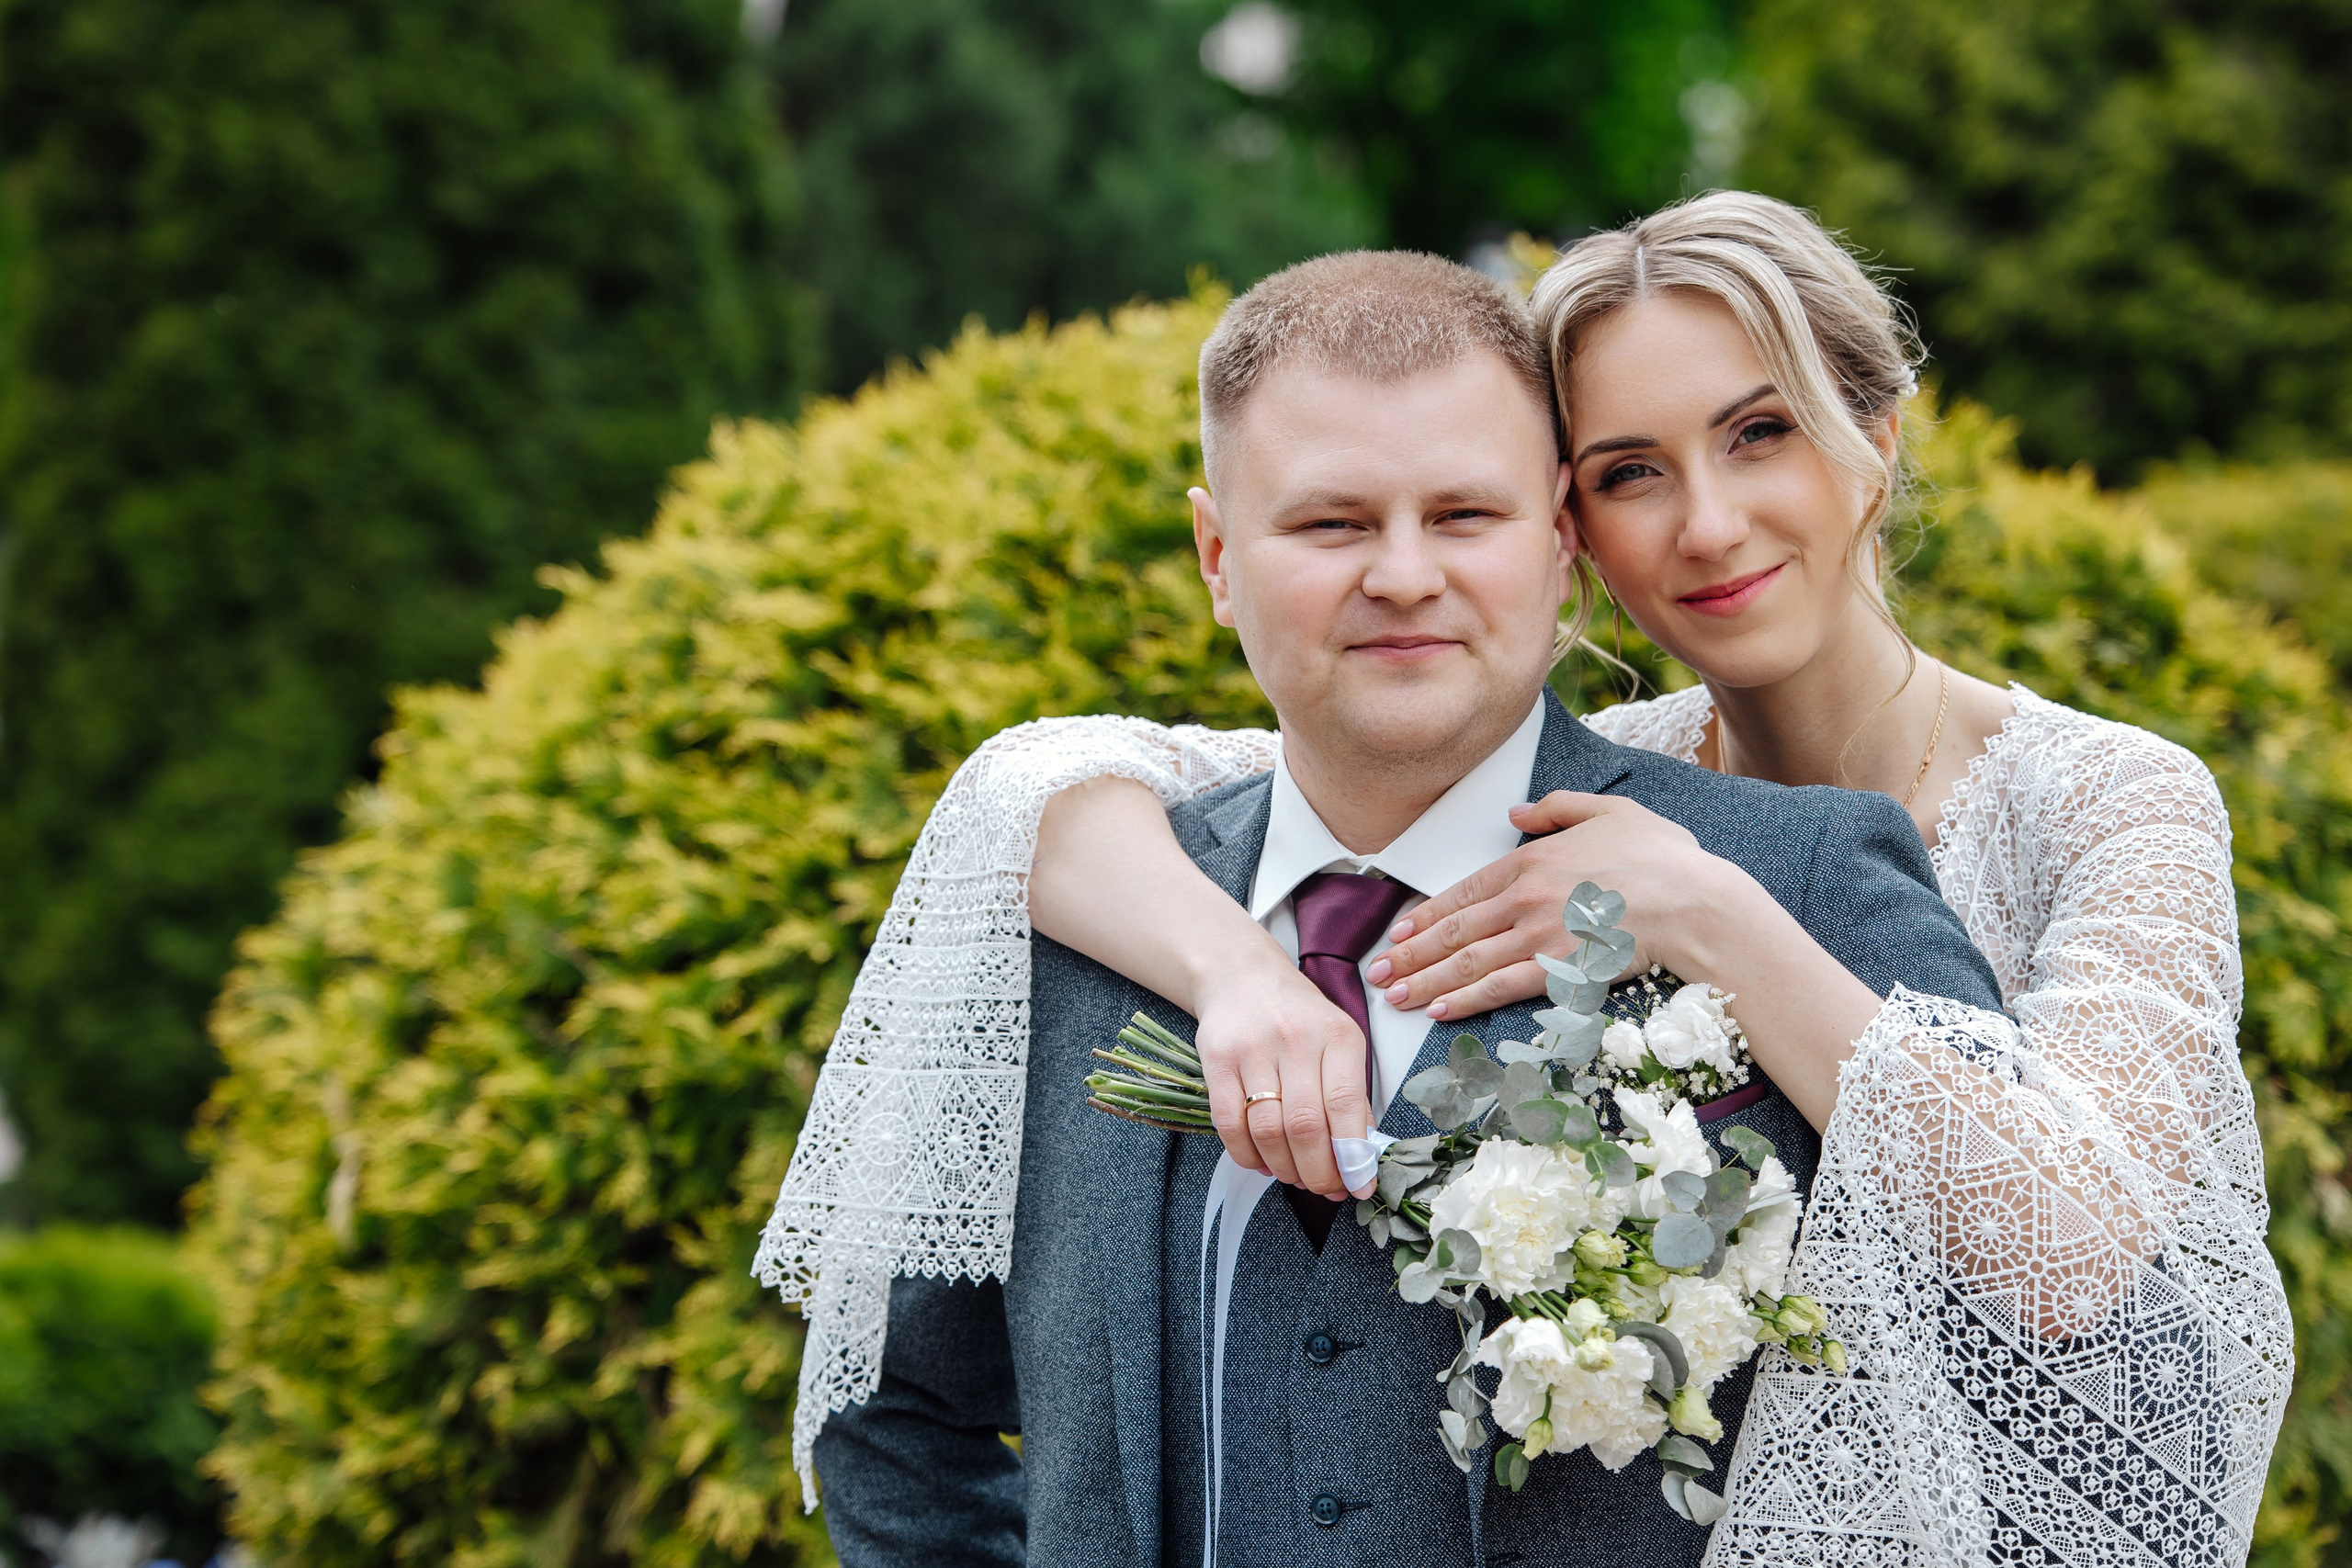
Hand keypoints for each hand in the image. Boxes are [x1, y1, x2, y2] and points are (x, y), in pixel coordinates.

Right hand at [1195, 949, 1374, 1198]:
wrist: (1242, 976)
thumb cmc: (1298, 1017)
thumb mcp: (1338, 1042)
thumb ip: (1350, 1095)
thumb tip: (1359, 1157)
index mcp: (1337, 1036)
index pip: (1345, 1106)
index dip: (1352, 1156)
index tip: (1359, 1185)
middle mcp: (1295, 1039)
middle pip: (1305, 1126)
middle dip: (1317, 1172)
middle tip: (1325, 1189)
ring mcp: (1252, 1049)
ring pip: (1267, 1131)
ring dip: (1283, 1168)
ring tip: (1294, 1176)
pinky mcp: (1217, 1060)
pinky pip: (1230, 1124)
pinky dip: (1247, 1155)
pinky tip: (1262, 1162)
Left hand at [1368, 791, 1727, 1018]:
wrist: (1696, 902)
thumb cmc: (1661, 857)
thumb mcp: (1608, 810)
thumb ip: (1557, 807)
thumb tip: (1516, 810)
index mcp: (1532, 859)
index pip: (1464, 892)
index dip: (1426, 915)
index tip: (1399, 933)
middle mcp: (1526, 898)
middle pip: (1455, 931)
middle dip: (1411, 955)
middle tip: (1378, 974)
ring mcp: (1541, 935)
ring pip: (1469, 962)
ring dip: (1427, 982)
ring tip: (1395, 998)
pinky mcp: (1561, 970)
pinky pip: (1503, 987)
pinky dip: (1466, 1000)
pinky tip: (1440, 1011)